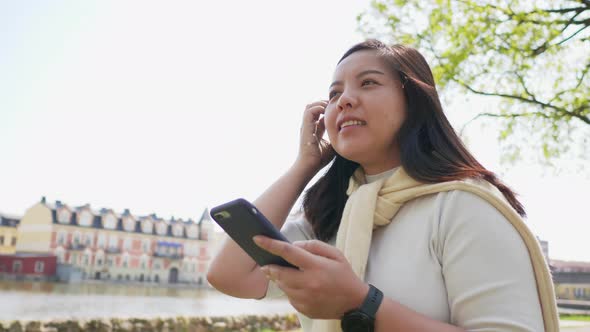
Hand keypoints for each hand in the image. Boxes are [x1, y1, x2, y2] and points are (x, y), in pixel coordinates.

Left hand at [253, 236, 368, 318]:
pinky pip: (290, 297)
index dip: (270, 244)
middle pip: (279, 273)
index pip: (288, 252)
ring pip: (283, 286)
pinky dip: (291, 290)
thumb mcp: (335, 254)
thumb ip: (313, 246)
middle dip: (270, 267)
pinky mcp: (304, 309)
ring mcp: (305, 299)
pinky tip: (302, 288)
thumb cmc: (344, 275)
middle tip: (266, 264)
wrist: (355, 303)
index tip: (256, 238)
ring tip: (294, 276)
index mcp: (316, 267)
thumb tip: (293, 245)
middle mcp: (309, 284)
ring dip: (282, 279)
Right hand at [296, 101, 334, 172]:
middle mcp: (308, 125)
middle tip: (334, 105)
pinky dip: (318, 108)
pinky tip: (326, 112)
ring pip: (310, 106)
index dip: (327, 108)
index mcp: (314, 129)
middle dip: (323, 103)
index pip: (319, 113)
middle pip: (313, 106)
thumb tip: (346, 130)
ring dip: (320, 103)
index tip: (337, 109)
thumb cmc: (319, 159)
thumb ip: (335, 136)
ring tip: (329, 106)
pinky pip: (309, 111)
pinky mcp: (305, 127)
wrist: (310, 166)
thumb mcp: (332, 144)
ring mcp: (306, 126)